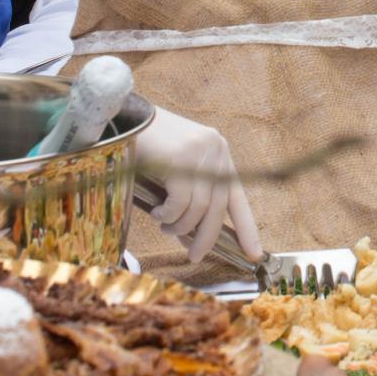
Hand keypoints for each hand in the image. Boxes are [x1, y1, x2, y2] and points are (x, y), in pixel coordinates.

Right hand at [134, 108, 260, 263]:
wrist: (123, 120)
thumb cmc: (147, 148)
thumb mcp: (176, 172)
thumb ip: (188, 201)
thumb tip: (192, 239)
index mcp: (219, 153)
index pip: (238, 196)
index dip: (247, 228)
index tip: (254, 253)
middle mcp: (215, 151)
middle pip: (219, 207)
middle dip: (207, 237)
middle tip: (194, 255)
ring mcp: (199, 154)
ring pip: (198, 208)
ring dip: (180, 226)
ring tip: (165, 226)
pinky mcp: (180, 160)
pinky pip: (180, 203)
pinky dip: (168, 215)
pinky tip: (157, 212)